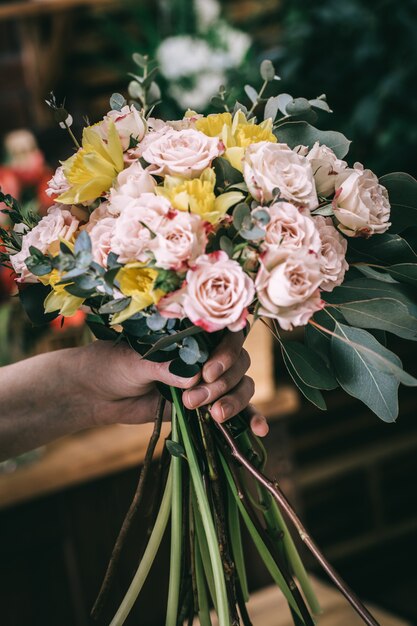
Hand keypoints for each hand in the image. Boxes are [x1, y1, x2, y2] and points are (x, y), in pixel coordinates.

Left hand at [74, 331, 267, 435]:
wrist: (97, 393)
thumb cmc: (112, 364)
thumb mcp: (135, 362)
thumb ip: (164, 368)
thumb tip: (194, 379)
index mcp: (191, 334)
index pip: (227, 334)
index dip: (227, 352)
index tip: (208, 371)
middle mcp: (205, 354)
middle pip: (238, 364)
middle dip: (222, 384)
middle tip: (193, 398)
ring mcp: (208, 381)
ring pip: (241, 386)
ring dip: (232, 401)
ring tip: (212, 416)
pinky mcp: (206, 405)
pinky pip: (236, 411)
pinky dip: (250, 418)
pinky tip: (259, 430)